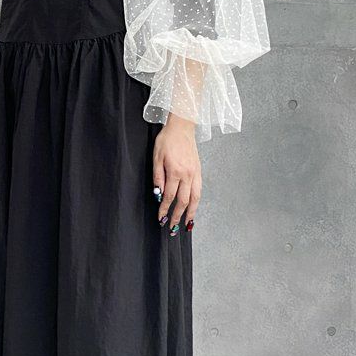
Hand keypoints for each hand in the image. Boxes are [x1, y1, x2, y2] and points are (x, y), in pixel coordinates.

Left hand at [153, 113, 201, 235]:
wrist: (182, 127)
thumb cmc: (167, 140)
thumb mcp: (156, 157)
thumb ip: (158, 176)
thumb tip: (159, 194)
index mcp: (175, 171)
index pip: (169, 196)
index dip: (164, 209)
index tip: (160, 218)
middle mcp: (188, 175)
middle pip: (184, 201)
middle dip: (177, 216)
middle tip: (172, 227)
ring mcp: (195, 173)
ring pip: (195, 199)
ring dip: (191, 213)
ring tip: (187, 224)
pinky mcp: (199, 171)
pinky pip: (199, 191)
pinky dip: (196, 202)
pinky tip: (193, 208)